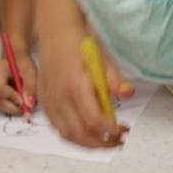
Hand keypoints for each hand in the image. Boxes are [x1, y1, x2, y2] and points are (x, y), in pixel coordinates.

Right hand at [0, 50, 37, 113]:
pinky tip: (14, 100)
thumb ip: (30, 87)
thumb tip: (28, 104)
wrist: (15, 60)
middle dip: (12, 107)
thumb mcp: (30, 73)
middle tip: (25, 108)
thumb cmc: (22, 64)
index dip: (12, 99)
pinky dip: (7, 106)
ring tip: (21, 101)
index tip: (24, 103)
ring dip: (10, 107)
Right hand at [36, 31, 133, 147]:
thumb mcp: (102, 57)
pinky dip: (73, 135)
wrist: (55, 29)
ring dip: (87, 143)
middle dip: (101, 143)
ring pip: (66, 135)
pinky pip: (57, 127)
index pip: (94, 121)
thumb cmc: (79, 41)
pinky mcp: (44, 101)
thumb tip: (128, 93)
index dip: (111, 131)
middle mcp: (58, 97)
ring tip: (105, 139)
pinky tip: (87, 130)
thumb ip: (114, 79)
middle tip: (118, 140)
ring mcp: (48, 100)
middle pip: (79, 134)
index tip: (124, 129)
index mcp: (74, 86)